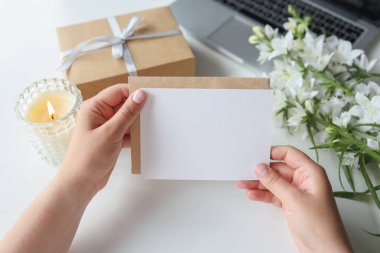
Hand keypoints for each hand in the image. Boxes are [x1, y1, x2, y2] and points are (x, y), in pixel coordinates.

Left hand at [61, 84, 145, 192]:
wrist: (81, 182)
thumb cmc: (89, 157)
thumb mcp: (111, 132)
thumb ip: (127, 113)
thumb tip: (141, 94)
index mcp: (94, 107)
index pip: (118, 91)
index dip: (134, 92)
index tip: (152, 97)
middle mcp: (100, 114)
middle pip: (123, 104)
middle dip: (137, 108)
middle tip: (155, 111)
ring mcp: (106, 127)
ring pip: (126, 118)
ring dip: (137, 122)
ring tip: (151, 125)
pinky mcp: (111, 138)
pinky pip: (126, 130)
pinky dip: (134, 134)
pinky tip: (144, 138)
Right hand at [237, 145, 352, 252]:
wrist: (324, 250)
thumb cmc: (321, 226)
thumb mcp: (294, 199)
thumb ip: (275, 182)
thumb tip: (260, 168)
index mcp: (311, 173)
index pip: (290, 154)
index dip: (273, 152)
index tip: (257, 153)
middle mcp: (304, 180)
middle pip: (279, 168)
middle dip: (262, 170)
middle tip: (246, 170)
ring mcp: (297, 193)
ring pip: (274, 182)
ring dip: (259, 183)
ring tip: (243, 182)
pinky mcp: (291, 204)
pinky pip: (274, 194)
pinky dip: (263, 194)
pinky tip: (252, 194)